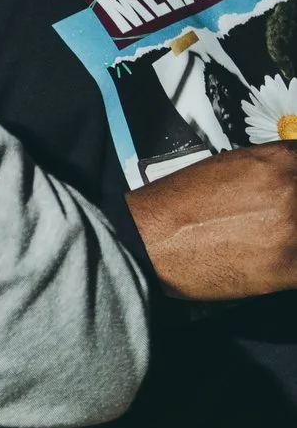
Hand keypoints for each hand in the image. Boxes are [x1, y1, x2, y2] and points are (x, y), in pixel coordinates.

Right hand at [125, 143, 296, 299]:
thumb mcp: (232, 168)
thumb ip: (275, 172)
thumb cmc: (177, 208)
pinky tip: (277, 263)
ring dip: (293, 236)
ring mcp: (293, 227)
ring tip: (271, 242)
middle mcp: (291, 189)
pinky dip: (292, 267)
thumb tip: (291, 181)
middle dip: (293, 213)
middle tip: (276, 223)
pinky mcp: (290, 267)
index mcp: (280, 161)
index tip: (292, 195)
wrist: (146, 242)